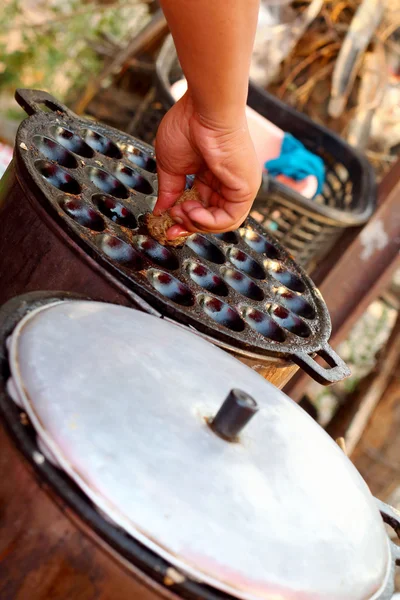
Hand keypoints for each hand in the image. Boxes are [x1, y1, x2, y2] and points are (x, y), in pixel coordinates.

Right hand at [153, 92, 261, 239]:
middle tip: (173, 217)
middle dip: (189, 223)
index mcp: (210, 175)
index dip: (183, 220)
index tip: (167, 224)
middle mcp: (227, 182)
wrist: (204, 109)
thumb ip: (168, 193)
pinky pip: (230, 218)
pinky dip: (209, 222)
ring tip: (183, 211)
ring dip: (198, 223)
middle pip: (211, 218)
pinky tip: (193, 212)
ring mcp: (239, 186)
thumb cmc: (188, 125)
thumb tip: (160, 213)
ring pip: (222, 223)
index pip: (200, 208)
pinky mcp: (246, 189)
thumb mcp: (170, 166)